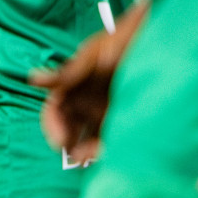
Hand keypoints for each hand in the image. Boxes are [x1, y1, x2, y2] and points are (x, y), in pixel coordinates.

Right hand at [31, 1, 145, 164]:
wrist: (163, 38)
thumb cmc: (125, 40)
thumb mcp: (94, 53)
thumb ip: (68, 71)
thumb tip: (33, 79)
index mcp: (74, 86)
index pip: (55, 110)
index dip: (52, 125)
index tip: (59, 140)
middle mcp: (87, 103)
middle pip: (68, 128)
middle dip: (66, 142)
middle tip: (73, 153)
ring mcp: (107, 113)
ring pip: (88, 138)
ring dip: (85, 151)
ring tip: (89, 158)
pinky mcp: (127, 121)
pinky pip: (112, 140)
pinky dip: (106, 151)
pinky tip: (106, 155)